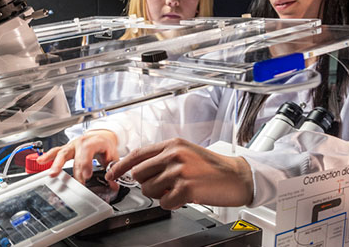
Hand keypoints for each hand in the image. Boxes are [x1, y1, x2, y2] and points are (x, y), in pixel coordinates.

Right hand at [37, 130, 118, 184]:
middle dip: (76, 169)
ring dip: (57, 163)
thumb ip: (112, 170)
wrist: (101, 135)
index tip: (87, 175)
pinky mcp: (67, 148)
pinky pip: (56, 151)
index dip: (86, 163)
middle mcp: (81, 141)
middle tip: (76, 181)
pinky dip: (48, 156)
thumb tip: (114, 185)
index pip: (88, 150)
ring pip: (63, 152)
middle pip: (76, 155)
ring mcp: (72, 144)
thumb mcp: (112, 156)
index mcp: (94, 141)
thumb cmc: (105, 146)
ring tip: (52, 173)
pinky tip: (41, 161)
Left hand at [104, 138, 253, 209]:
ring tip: (178, 190)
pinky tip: (185, 198)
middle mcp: (174, 155)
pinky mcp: (186, 188)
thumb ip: (164, 157)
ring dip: (161, 195)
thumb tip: (139, 168)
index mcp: (172, 144)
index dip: (121, 166)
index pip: (137, 154)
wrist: (238, 176)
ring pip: (150, 190)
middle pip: (140, 175)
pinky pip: (165, 203)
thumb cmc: (212, 167)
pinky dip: (173, 204)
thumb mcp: (186, 152)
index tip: (111, 174)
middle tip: (163, 186)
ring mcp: (180, 171)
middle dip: (147, 185)